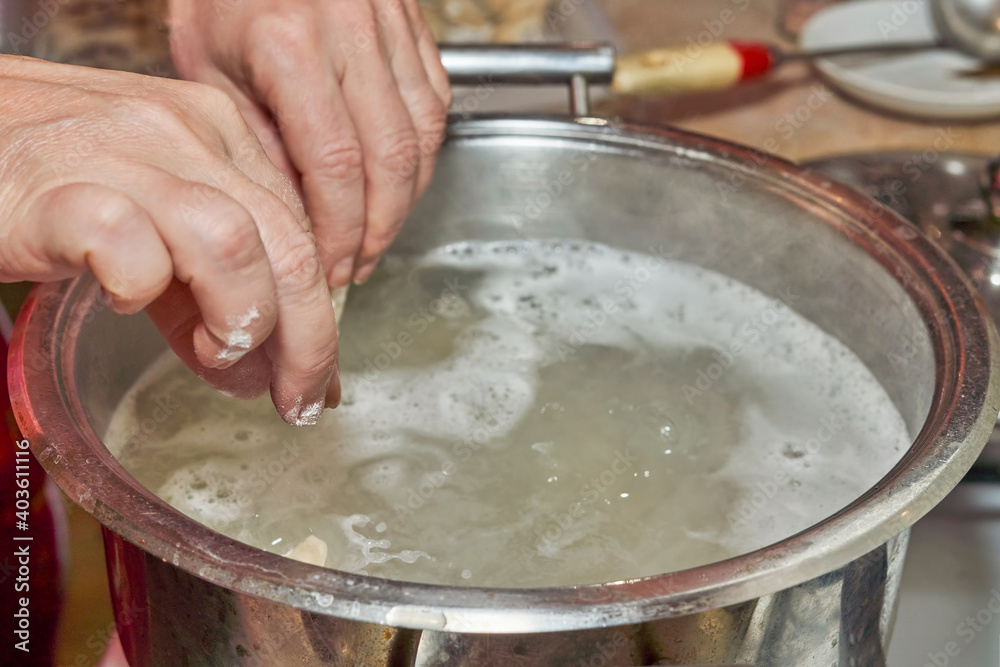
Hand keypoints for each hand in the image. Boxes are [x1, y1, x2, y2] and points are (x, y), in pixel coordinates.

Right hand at [0, 55, 338, 423]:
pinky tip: (121, 300)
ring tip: (214, 352)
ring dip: (240, 318)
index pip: (301, 231)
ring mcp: (122, 152)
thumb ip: (204, 291)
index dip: (319, 315)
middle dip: (307, 339)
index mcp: (218, 131)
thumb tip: (258, 370)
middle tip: (296, 399)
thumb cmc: (44, 180)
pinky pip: (131, 248)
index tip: (315, 375)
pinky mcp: (56, 188)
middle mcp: (184, 130)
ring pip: (233, 242)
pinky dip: (141, 290)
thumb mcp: (149, 223)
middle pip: (288, 243)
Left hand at [168, 0, 451, 286]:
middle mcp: (348, 28)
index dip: (342, 230)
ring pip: (424, 132)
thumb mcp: (210, 71)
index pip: (336, 165)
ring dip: (408, 196)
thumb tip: (300, 222)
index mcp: (288, 43)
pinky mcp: (412, 19)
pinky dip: (423, 150)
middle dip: (380, 226)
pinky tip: (399, 178)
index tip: (334, 265)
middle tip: (360, 262)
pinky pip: (435, 98)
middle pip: (391, 158)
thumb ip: (260, 147)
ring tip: (380, 230)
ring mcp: (389, 21)